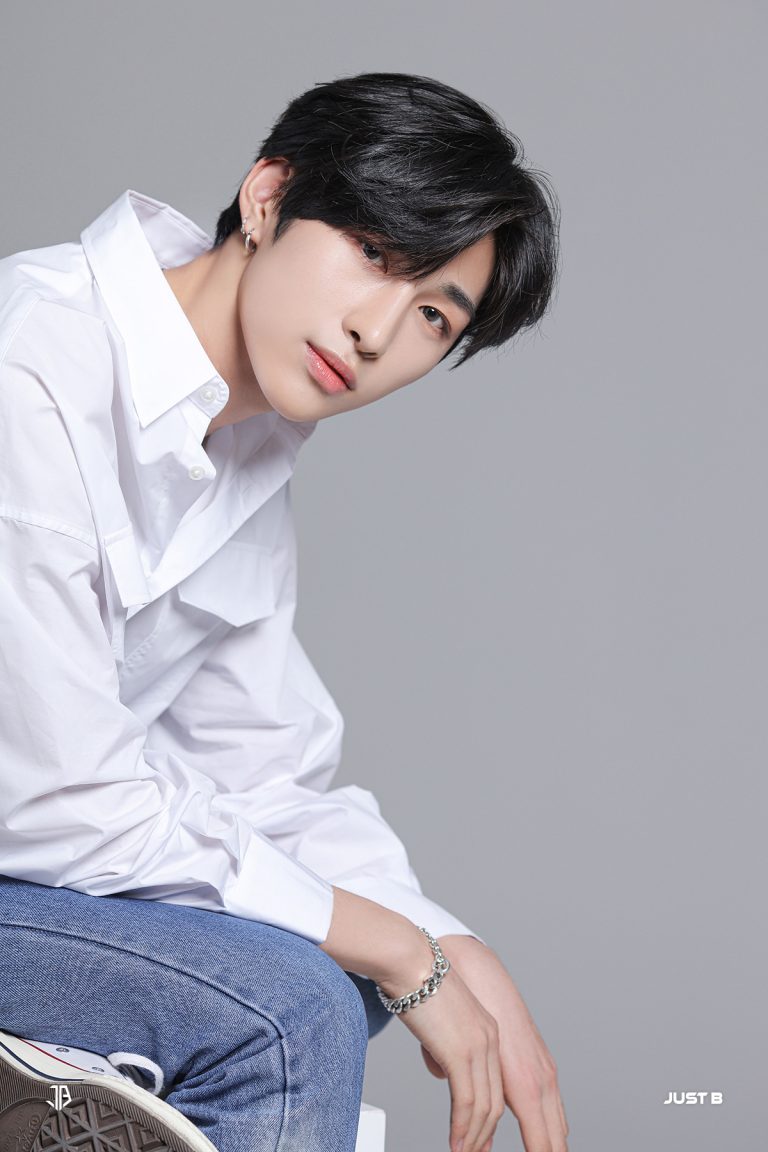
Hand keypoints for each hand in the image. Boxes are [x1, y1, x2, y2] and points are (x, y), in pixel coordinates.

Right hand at [379, 946, 504, 1151]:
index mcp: (487, 1031)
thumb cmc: (416, 985)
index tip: (482, 1141)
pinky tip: (455, 1145)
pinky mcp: (462, 1052)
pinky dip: (462, 1129)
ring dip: (473, 1139)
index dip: (489, 1119)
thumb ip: (446, 1044)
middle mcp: (490, 1039)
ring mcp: (479, 1046)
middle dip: (485, 1136)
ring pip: (484, 1108)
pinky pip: (467, 1103)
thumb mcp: (439, 1020)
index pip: (496, 1086)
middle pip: (495, 1102)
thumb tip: (441, 1069)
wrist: (409, 962)